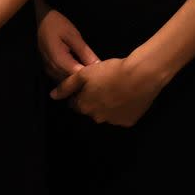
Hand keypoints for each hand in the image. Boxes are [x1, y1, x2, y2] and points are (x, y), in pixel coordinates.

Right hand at [37, 7, 98, 80]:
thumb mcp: (73, 35)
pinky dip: (70, 77)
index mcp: (58, 59)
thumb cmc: (57, 24)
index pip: (77, 76)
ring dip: (77, 79)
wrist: (40, 19)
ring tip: (91, 75)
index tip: (102, 74)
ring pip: (66, 81)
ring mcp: (48, 69)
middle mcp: (51, 68)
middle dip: (85, 79)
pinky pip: (61, 77)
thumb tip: (99, 66)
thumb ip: (85, 53)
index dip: (90, 77)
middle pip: (71, 81)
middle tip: (99, 75)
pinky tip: (79, 72)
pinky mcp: (48, 68)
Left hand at [49, 55, 168, 126]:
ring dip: (106, 105)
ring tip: (114, 89)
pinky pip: (120, 116)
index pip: (75, 104)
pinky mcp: (129, 122)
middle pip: (90, 109)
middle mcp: (97, 118)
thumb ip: (66, 86)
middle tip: (101, 85)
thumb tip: (52, 96)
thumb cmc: (109, 72)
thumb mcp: (83, 74)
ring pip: (105, 113)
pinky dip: (120, 108)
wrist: (141, 75)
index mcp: (84, 107)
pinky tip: (125, 96)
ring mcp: (114, 122)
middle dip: (92, 100)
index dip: (79, 93)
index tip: (87, 85)